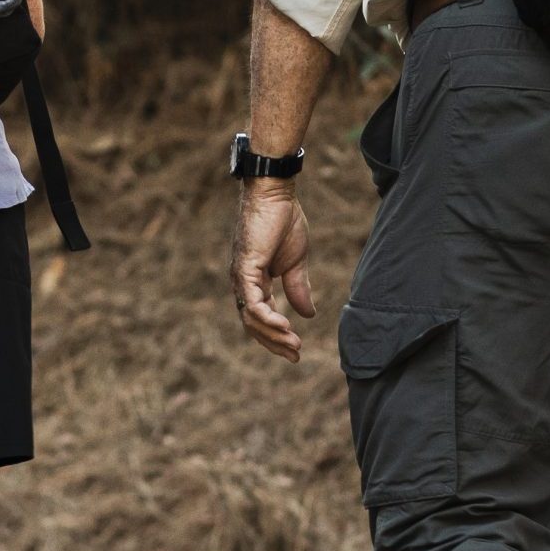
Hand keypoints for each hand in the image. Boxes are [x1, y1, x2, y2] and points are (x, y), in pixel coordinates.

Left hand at [232, 181, 318, 359]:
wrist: (276, 194)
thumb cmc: (284, 221)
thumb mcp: (296, 262)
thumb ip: (298, 288)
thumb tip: (308, 314)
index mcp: (253, 282)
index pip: (259, 318)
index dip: (276, 336)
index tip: (296, 350)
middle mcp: (242, 283)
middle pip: (252, 324)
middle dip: (274, 342)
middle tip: (295, 356)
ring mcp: (241, 277)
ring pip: (251, 318)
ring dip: (273, 335)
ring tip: (294, 345)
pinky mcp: (245, 269)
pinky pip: (252, 303)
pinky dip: (268, 318)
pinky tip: (286, 327)